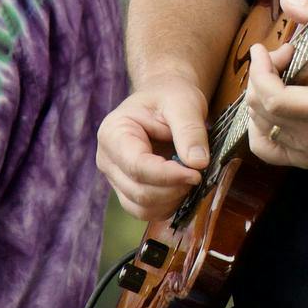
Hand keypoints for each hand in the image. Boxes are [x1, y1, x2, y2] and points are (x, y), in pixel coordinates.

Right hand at [97, 76, 211, 221]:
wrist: (165, 98)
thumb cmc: (170, 96)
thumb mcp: (184, 102)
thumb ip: (190, 130)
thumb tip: (198, 163)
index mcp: (113, 133)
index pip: (137, 166)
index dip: (168, 175)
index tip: (196, 173)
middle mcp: (107, 160)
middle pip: (138, 191)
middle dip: (173, 188)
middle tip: (199, 174)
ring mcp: (116, 178)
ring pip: (141, 207)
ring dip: (172, 200)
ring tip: (191, 178)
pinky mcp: (128, 191)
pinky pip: (146, 211)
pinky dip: (168, 206)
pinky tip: (183, 187)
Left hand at [245, 0, 307, 168]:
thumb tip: (288, 1)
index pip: (274, 99)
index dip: (260, 71)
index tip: (263, 50)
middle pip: (262, 109)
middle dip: (263, 75)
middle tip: (286, 57)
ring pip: (259, 126)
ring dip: (261, 97)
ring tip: (283, 79)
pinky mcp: (307, 160)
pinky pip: (266, 148)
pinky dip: (261, 125)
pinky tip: (273, 107)